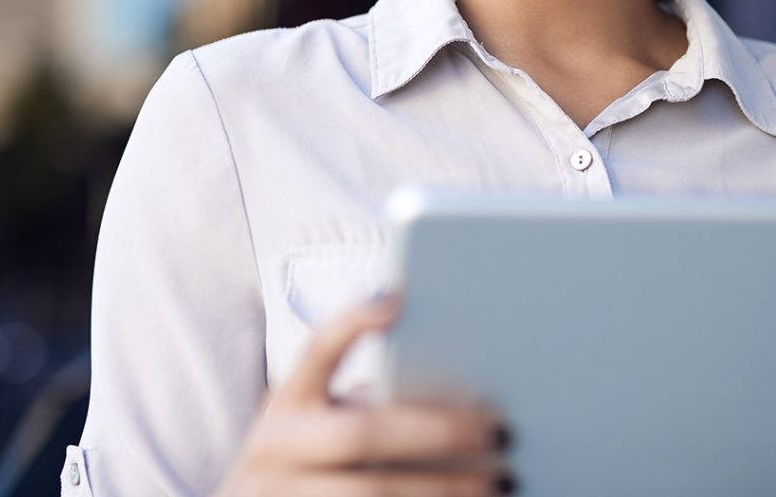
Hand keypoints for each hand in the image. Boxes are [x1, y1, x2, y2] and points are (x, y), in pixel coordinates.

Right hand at [215, 293, 515, 495]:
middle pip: (361, 434)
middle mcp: (274, 449)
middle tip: (499, 427)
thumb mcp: (318, 424)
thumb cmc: (309, 464)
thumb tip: (459, 386)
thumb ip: (368, 403)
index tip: (399, 298)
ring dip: (445, 487)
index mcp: (285, 404)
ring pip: (372, 493)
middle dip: (437, 431)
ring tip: (501, 479)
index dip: (352, 322)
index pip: (316, 350)